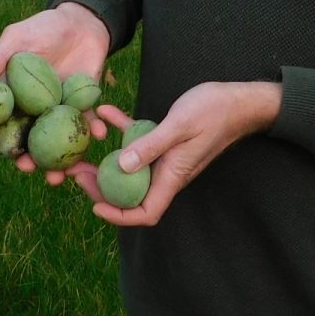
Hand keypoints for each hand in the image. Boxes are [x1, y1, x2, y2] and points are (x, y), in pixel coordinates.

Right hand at [0, 2, 110, 184]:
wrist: (82, 23)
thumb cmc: (44, 27)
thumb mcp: (19, 36)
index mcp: (12, 94)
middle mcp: (32, 108)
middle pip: (23, 139)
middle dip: (22, 157)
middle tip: (24, 166)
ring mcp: (57, 111)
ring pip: (53, 141)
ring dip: (55, 161)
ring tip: (57, 174)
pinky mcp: (82, 107)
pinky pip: (86, 124)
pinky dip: (91, 131)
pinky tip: (96, 135)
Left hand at [70, 82, 280, 226]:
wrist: (238, 99)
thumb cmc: (214, 112)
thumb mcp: (179, 126)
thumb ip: (150, 145)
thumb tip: (120, 166)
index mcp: (172, 176)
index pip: (145, 213)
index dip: (119, 216)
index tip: (95, 205)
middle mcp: (167, 172)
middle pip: (130, 193)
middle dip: (102, 188)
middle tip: (76, 173)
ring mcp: (165, 157)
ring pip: (129, 169)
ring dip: (105, 163)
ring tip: (81, 153)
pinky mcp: (164, 139)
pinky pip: (138, 140)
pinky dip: (121, 130)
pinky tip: (104, 111)